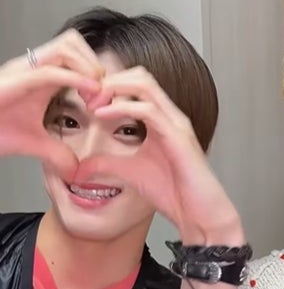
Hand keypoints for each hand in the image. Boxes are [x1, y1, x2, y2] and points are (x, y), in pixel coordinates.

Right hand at [0, 29, 102, 177]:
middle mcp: (34, 68)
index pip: (76, 56)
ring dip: (88, 68)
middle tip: (104, 93)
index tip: (106, 99)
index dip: (97, 72)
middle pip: (73, 42)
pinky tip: (91, 94)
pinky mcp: (15, 81)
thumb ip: (57, 152)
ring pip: (66, 48)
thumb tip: (74, 169)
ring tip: (97, 94)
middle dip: (95, 64)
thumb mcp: (35, 144)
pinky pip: (50, 71)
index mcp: (42, 77)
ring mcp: (24, 70)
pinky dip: (76, 80)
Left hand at [76, 67, 242, 244]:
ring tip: (93, 103)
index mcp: (162, 121)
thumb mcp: (129, 174)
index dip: (108, 87)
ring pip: (144, 84)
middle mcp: (170, 117)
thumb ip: (106, 165)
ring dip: (113, 88)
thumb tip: (79, 168)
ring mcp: (176, 124)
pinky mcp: (178, 137)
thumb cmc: (175, 194)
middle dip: (108, 81)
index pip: (135, 85)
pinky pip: (147, 110)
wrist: (198, 213)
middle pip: (139, 75)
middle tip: (87, 98)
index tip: (86, 102)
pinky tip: (102, 115)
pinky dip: (121, 108)